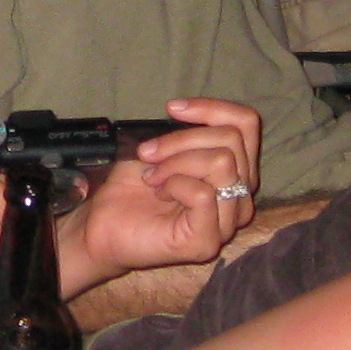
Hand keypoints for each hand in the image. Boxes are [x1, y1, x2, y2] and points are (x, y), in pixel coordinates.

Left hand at [60, 98, 258, 290]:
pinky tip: (159, 193)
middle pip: (231, 140)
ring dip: (176, 162)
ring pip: (222, 163)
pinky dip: (174, 184)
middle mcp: (240, 197)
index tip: (172, 109)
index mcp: (236, 171)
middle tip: (149, 153)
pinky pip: (202, 193)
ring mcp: (227, 223)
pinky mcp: (207, 242)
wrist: (104, 226)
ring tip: (153, 176)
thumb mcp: (163, 147)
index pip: (246, 123)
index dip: (212, 107)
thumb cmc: (134, 188)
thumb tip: (189, 111)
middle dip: (182, 138)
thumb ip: (188, 130)